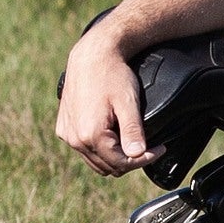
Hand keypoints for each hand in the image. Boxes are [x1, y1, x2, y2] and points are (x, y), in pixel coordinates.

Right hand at [54, 25, 161, 176]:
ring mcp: (67, 134)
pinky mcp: (63, 127)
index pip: (121, 163)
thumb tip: (137, 154)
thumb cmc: (111, 75)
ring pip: (95, 161)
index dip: (144, 159)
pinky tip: (113, 136)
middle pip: (108, 166)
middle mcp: (75, 138)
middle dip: (130, 160)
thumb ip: (132, 131)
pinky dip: (100, 149)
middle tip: (148, 147)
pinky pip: (84, 149)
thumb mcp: (127, 103)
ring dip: (114, 157)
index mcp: (91, 134)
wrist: (91, 55)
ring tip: (131, 142)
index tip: (159, 148)